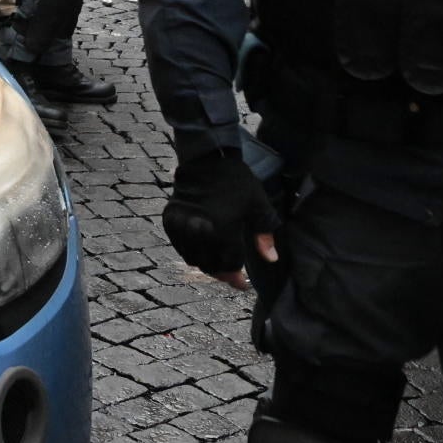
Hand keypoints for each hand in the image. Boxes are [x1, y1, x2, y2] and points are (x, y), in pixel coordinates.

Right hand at [164, 146, 277, 286]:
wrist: (206, 159)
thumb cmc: (236, 181)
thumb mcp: (257, 205)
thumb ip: (264, 234)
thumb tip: (272, 260)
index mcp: (224, 229)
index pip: (229, 264)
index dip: (236, 277)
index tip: (242, 284)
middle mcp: (201, 230)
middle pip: (210, 265)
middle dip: (222, 272)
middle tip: (231, 275)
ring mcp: (183, 225)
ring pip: (193, 259)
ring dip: (206, 264)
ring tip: (217, 263)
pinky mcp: (170, 220)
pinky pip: (180, 247)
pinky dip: (191, 253)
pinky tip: (203, 250)